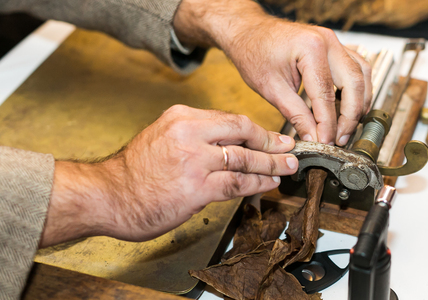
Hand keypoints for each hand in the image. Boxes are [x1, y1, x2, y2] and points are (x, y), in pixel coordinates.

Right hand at [40, 105, 296, 246]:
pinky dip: (257, 184)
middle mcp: (190, 132)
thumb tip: (227, 146)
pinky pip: (237, 184)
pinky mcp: (196, 187)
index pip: (231, 119)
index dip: (257, 130)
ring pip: (244, 158)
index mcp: (182, 117)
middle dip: (271, 142)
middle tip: (289, 148)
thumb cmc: (134, 172)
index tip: (272, 137)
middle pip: (243, 132)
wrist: (106, 195)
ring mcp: (194, 159)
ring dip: (270, 164)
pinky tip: (268, 185)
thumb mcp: (162, 138)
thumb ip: (194, 138)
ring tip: (287, 168)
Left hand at [173, 0, 371, 145]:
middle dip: (350, 116)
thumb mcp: (271, 88)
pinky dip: (356, 89)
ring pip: (362, 74)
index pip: (326, 95)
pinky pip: (356, 67)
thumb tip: (313, 137)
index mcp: (310, 49)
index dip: (329, 124)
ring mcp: (333, 41)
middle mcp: (328, 41)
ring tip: (348, 127)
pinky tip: (349, 107)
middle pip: (354, 83)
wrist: (248, 33)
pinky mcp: (333, 46)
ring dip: (359, 103)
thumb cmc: (254, 53)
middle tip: (341, 139)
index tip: (327, 142)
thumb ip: (296, 114)